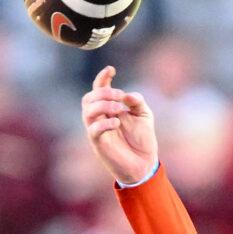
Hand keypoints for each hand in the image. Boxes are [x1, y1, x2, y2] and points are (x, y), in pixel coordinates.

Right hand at [82, 66, 158, 186]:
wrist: (144, 164)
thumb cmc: (143, 140)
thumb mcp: (145, 115)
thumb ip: (137, 102)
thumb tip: (127, 95)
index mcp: (109, 109)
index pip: (99, 89)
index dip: (102, 78)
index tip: (111, 69)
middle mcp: (100, 118)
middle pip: (89, 98)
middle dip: (102, 92)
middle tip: (119, 96)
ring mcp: (98, 131)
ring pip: (87, 111)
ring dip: (102, 105)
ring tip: (118, 108)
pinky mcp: (99, 144)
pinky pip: (93, 130)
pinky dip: (104, 123)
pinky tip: (118, 122)